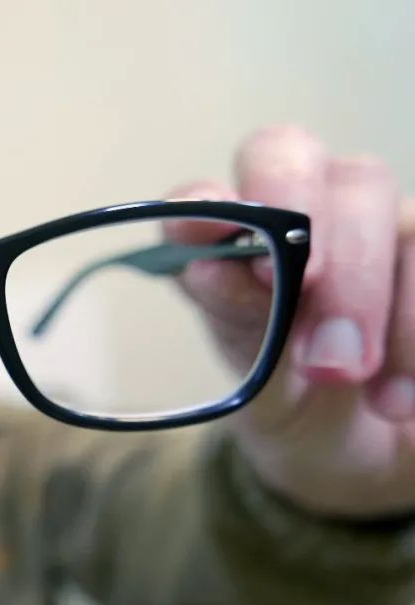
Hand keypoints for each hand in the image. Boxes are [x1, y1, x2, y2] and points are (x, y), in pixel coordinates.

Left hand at [168, 125, 414, 517]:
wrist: (351, 449)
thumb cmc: (287, 392)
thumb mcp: (251, 369)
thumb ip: (232, 313)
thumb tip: (210, 266)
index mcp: (267, 212)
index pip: (272, 155)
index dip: (270, 189)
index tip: (257, 256)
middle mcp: (340, 202)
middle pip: (359, 186)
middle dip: (349, 274)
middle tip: (331, 363)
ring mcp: (402, 230)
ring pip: (414, 233)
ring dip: (396, 322)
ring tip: (378, 401)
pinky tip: (404, 401)